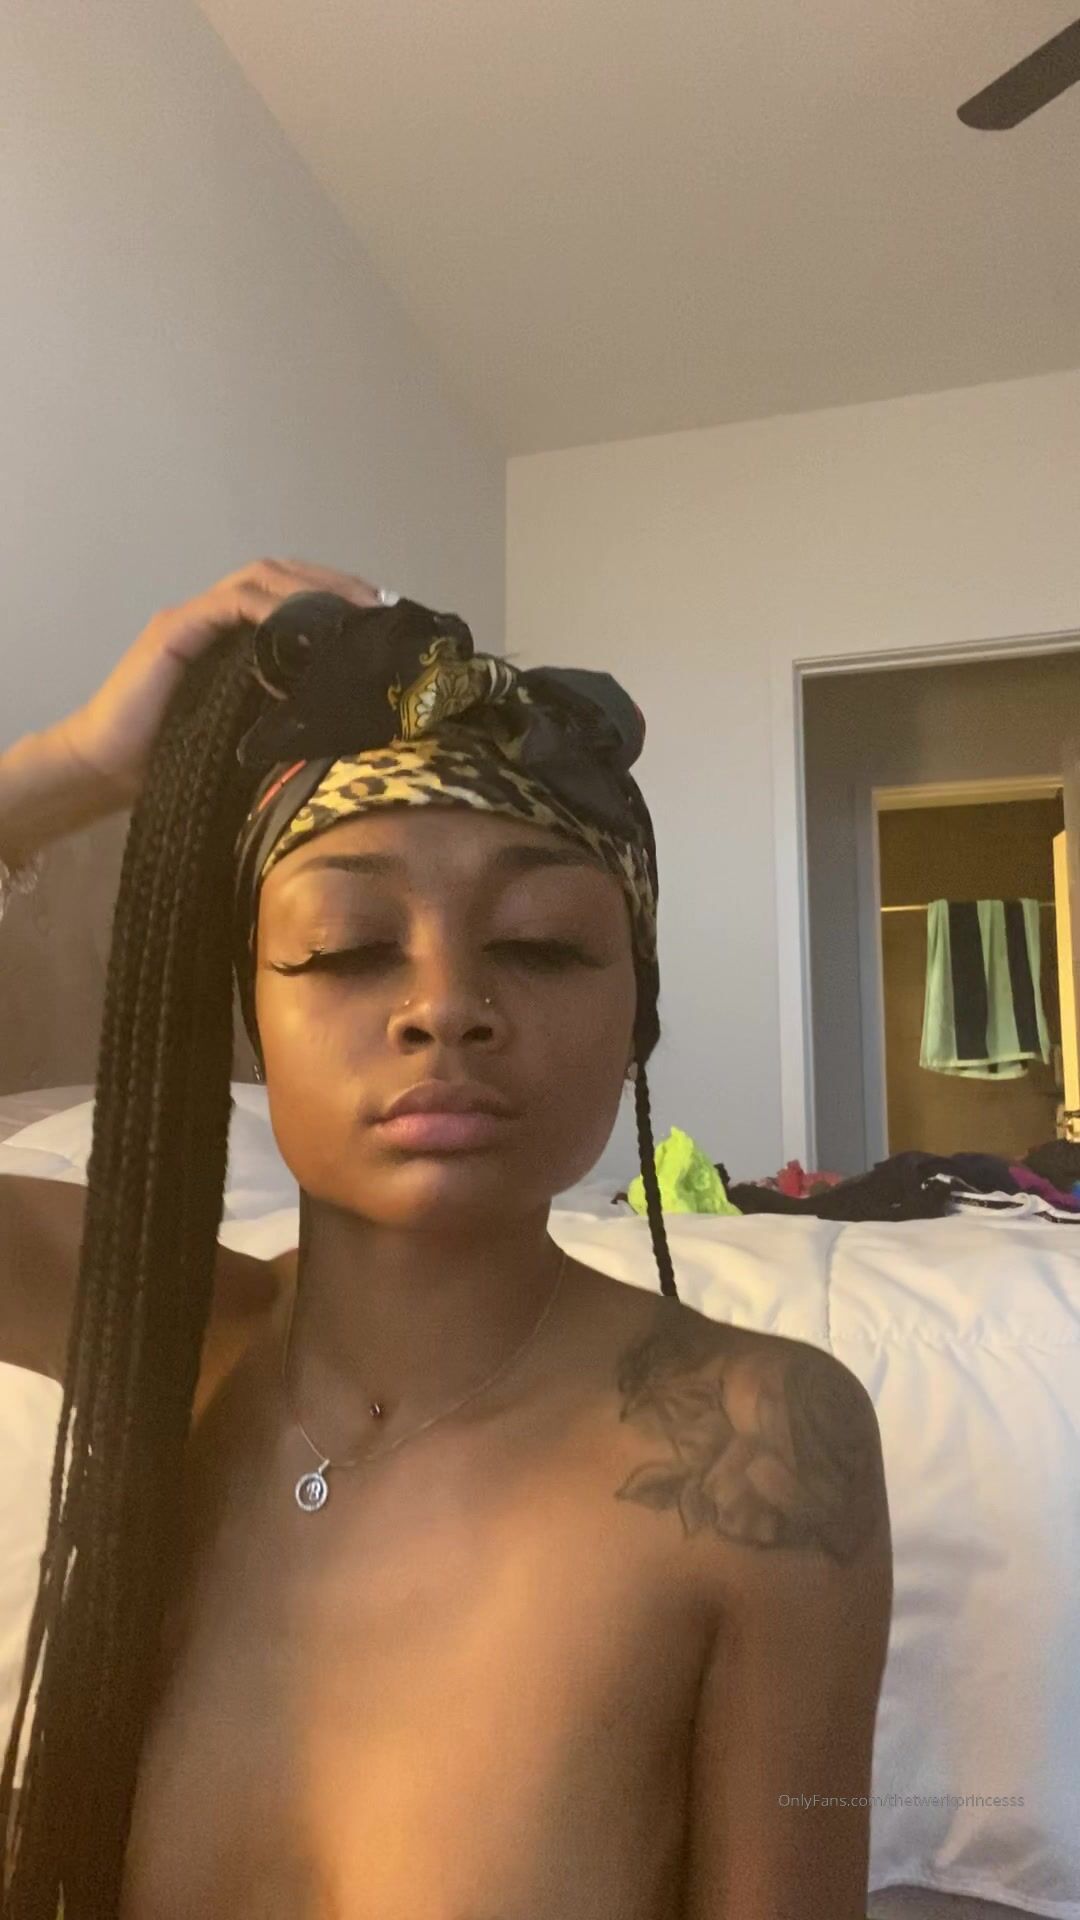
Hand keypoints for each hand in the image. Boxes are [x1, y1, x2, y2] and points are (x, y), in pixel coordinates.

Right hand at [57, 558, 382, 805]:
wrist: (109, 768)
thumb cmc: (177, 756)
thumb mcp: (251, 728)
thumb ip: (286, 705)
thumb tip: (348, 709)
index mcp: (238, 633)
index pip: (295, 593)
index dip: (340, 595)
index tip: (383, 618)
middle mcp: (217, 614)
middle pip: (284, 574)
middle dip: (336, 584)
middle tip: (379, 607)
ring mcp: (194, 617)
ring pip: (260, 578)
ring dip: (310, 588)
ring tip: (351, 610)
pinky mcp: (174, 630)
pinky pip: (228, 604)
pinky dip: (267, 606)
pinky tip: (300, 622)